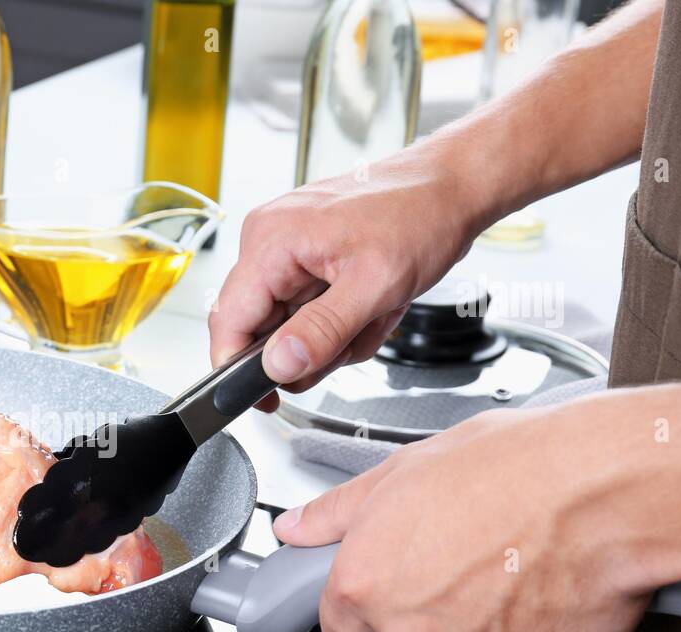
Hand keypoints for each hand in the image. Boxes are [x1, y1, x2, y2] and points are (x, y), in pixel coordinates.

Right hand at [210, 148, 483, 398]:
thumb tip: (278, 365)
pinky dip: (340, 318)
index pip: (229, 320)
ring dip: (333, 334)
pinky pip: (306, 309)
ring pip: (288, 325)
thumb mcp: (375, 285)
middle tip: (354, 338)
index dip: (239, 367)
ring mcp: (285, 246)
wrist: (452, 186)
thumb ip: (322, 331)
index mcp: (271, 241)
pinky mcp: (304, 254)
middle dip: (310, 348)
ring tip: (373, 310)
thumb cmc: (421, 214)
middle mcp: (269, 240)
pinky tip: (369, 301)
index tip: (264, 397)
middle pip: (260, 328)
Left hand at [272, 399, 668, 631]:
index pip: (338, 626)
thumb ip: (339, 510)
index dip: (360, 607)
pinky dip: (524, 630)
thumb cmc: (511, 469)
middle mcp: (408, 627)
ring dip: (478, 615)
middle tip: (464, 550)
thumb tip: (296, 525)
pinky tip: (540, 583)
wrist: (602, 491)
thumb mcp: (404, 469)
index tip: (381, 589)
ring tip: (511, 557)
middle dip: (426, 603)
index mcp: (366, 580)